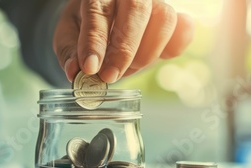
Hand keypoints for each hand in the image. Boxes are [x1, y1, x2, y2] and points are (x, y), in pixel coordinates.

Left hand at [54, 0, 194, 82]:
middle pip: (136, 10)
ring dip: (145, 53)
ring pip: (163, 19)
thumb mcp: (67, 37)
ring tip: (125, 71)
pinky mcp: (172, 18)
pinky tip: (158, 58)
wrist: (102, 20)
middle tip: (109, 76)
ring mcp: (154, 2)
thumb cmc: (82, 27)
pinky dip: (173, 48)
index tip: (90, 68)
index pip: (98, 12)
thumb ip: (69, 53)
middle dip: (123, 50)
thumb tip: (75, 71)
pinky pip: (183, 29)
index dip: (95, 42)